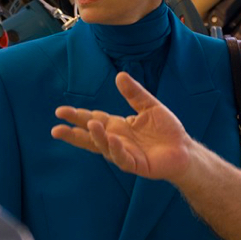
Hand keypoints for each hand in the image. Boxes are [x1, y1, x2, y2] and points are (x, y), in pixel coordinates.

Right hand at [51, 72, 193, 182]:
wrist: (184, 149)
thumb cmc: (167, 130)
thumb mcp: (150, 106)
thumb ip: (134, 93)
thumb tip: (120, 75)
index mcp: (118, 126)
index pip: (94, 119)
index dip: (79, 116)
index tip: (61, 111)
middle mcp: (117, 140)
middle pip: (91, 136)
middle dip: (74, 132)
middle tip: (56, 128)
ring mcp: (125, 153)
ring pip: (104, 147)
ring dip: (96, 137)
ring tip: (88, 126)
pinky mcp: (137, 165)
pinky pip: (123, 158)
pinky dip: (115, 149)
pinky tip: (111, 140)